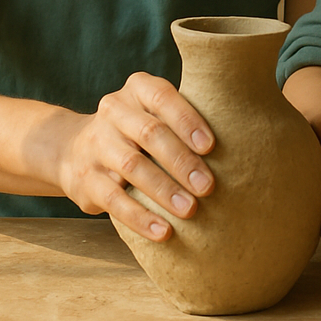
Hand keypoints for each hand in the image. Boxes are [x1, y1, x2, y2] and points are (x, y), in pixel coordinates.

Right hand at [54, 72, 214, 241]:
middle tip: (208, 186)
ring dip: (164, 190)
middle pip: (150, 133)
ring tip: (190, 209)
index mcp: (137, 89)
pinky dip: (140, 218)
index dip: (187, 120)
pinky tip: (163, 231)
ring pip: (132, 166)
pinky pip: (114, 200)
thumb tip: (245, 143)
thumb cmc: (139, 131)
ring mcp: (96, 144)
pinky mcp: (86, 180)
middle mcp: (114, 110)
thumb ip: (187, 119)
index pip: (163, 98)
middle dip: (181, 161)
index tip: (211, 146)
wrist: (74, 149)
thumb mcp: (156, 112)